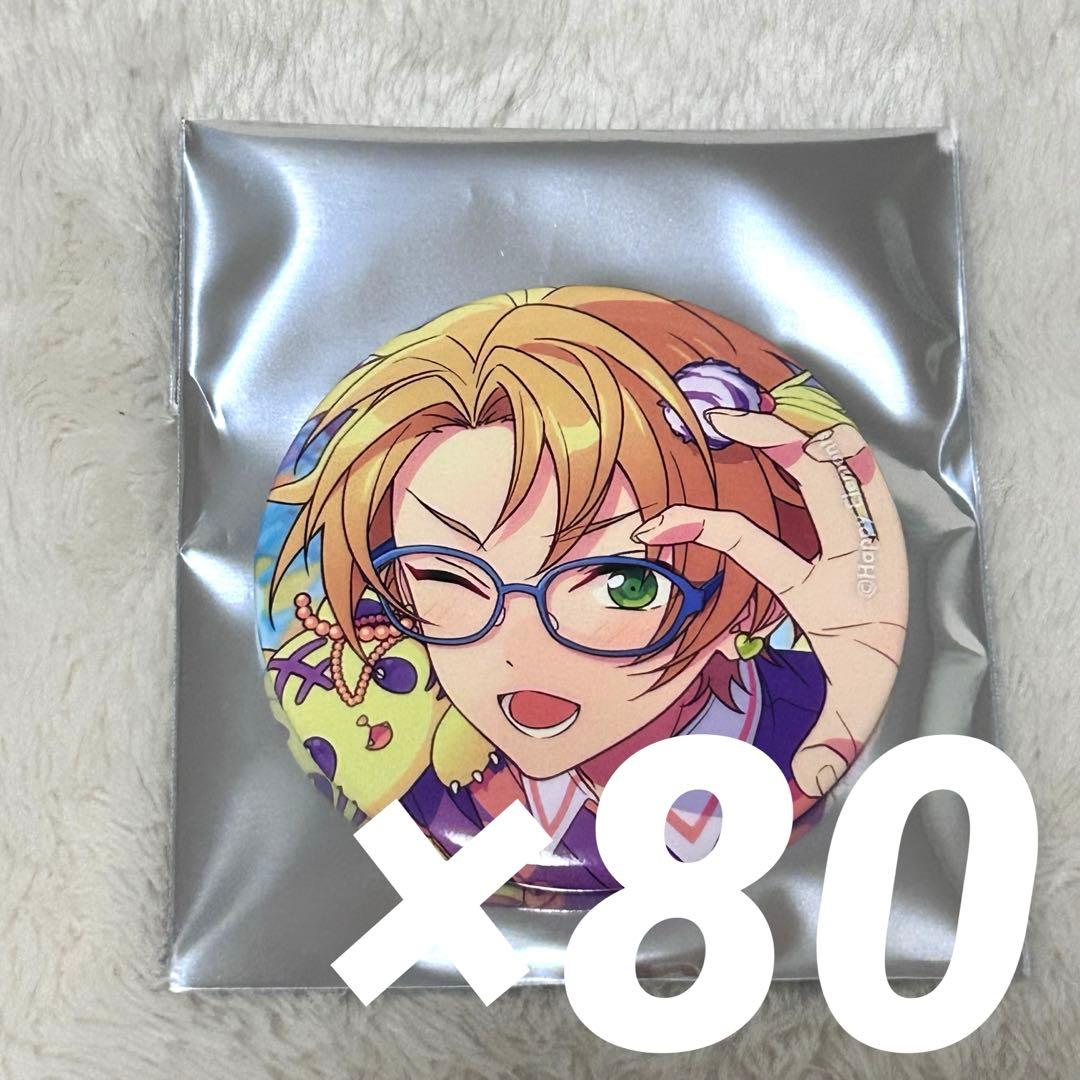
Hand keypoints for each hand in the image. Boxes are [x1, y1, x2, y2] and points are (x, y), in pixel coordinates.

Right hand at [633, 410, 907, 799]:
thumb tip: (797, 783)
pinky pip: (845, 465)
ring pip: (842, 456)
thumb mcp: (840, 707)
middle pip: (818, 472)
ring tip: (741, 409)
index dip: (701, 531)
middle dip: (766, 437)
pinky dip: (813, 440)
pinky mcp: (865, 515)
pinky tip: (777, 429)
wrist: (903, 657)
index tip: (654, 526)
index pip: (757, 545)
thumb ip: (818, 741)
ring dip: (794, 427)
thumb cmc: (862, 672)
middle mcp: (859, 548)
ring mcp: (868, 526)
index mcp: (835, 591)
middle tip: (713, 420)